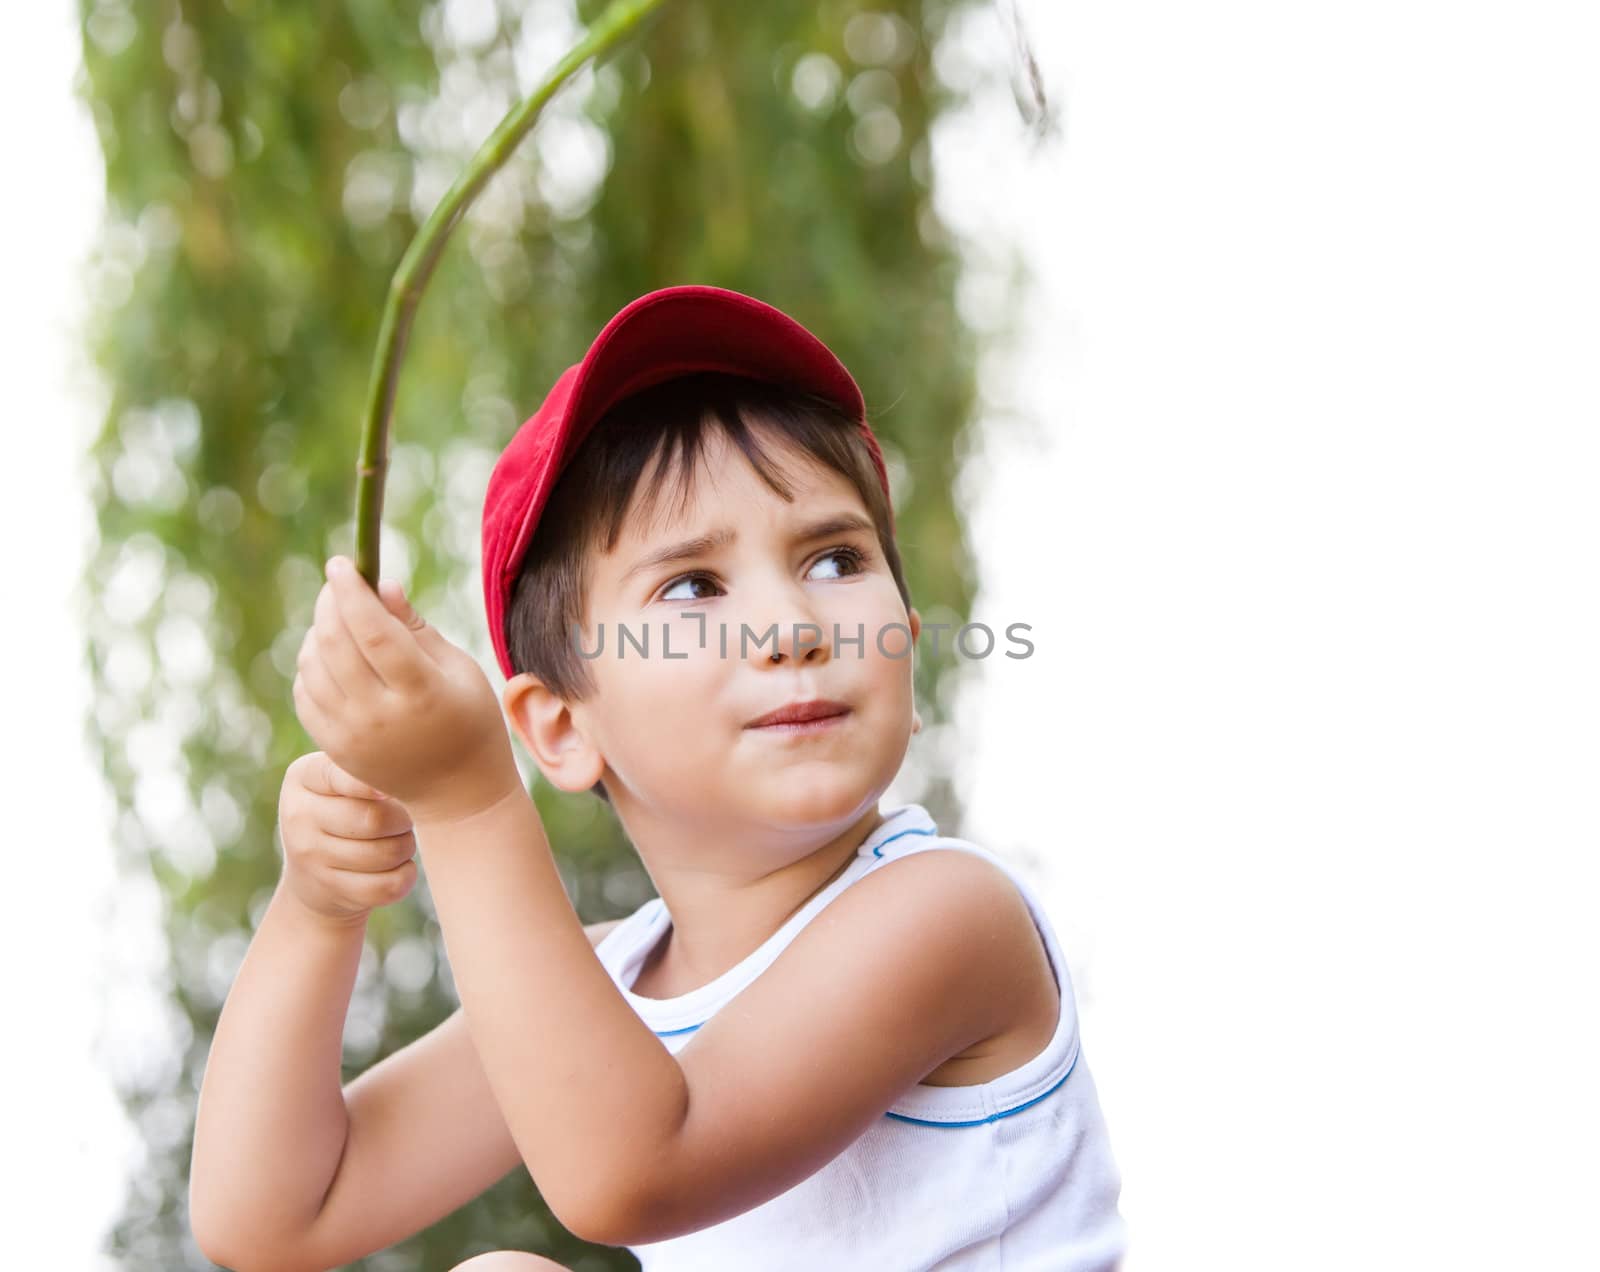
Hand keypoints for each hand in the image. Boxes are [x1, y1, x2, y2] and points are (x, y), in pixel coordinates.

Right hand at [276, 751, 417, 927]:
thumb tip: (412, 756)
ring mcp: (311, 859)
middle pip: (376, 818)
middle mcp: (298, 816)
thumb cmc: (341, 809)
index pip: (345, 775)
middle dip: (404, 819)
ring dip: (406, 846)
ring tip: (400, 839)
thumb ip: (365, 765)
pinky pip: (388, 886)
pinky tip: (399, 866)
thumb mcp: (336, 780)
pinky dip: (405, 875)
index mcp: (302, 777)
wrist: (311, 875)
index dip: (379, 782)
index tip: (392, 789)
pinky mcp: (333, 892)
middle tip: (405, 817)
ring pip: (387, 853)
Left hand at [291, 556, 521, 824]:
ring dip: (317, 631)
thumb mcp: (458, 669)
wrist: (457, 793)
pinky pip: (304, 692)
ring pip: (312, 666)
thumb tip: (380, 586)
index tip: (341, 564)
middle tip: (338, 583)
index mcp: (421, 692)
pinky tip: (330, 654)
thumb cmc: (469, 719)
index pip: (373, 632)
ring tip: (338, 619)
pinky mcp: (334, 748)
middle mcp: (380, 716)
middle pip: (335, 644)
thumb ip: (416, 627)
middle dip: (331, 603)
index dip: (352, 593)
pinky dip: (310, 664)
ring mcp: (352, 735)